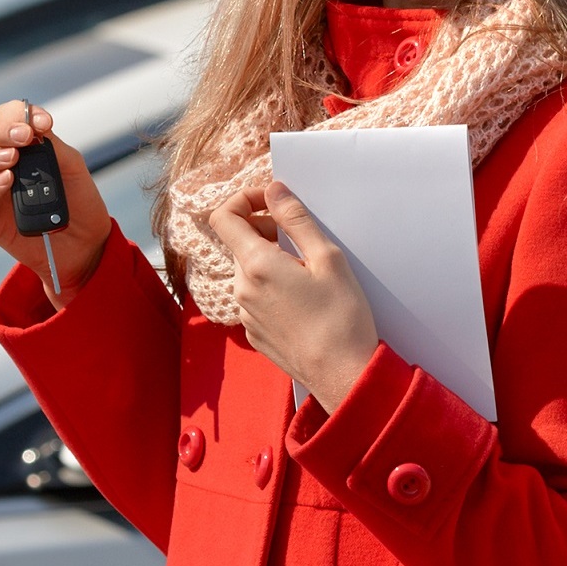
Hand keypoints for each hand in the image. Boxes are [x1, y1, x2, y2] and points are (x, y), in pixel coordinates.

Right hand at [0, 99, 111, 307]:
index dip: (16, 113)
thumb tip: (32, 125)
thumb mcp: (71, 165)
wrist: (86, 241)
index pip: (0, 117)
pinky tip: (9, 181)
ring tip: (12, 158)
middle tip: (23, 137)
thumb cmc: (77, 199)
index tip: (43, 123)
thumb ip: (51, 144)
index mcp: (13, 145)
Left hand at [205, 182, 379, 411]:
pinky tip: (302, 299)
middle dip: (263, 230)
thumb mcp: (327, 257)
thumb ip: (295, 219)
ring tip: (306, 272)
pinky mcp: (254, 334)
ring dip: (269, 260)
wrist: (343, 375)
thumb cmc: (341, 316)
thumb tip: (273, 190)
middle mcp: (242, 290)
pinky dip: (271, 287)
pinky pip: (254, 298)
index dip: (244, 199)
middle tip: (299, 238)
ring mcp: (245, 315)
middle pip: (238, 243)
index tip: (272, 202)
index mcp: (256, 265)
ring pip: (247, 271)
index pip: (223, 217)